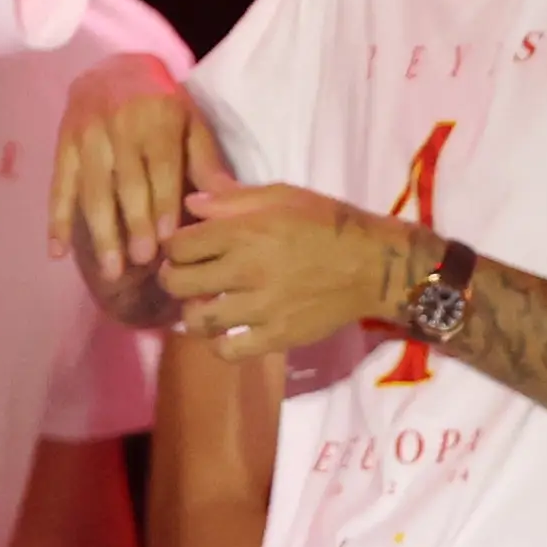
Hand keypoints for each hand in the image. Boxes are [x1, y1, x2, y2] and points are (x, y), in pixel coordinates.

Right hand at [49, 55, 216, 304]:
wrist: (112, 67)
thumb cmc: (161, 103)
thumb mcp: (190, 121)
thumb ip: (205, 161)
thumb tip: (228, 199)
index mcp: (156, 119)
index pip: (161, 167)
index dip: (164, 203)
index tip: (170, 238)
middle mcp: (119, 126)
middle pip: (126, 183)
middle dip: (134, 224)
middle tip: (142, 262)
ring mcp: (86, 136)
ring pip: (93, 190)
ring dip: (101, 232)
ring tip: (111, 270)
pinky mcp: (63, 145)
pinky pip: (59, 186)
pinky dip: (56, 219)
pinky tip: (57, 252)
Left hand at [165, 180, 420, 352]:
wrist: (374, 265)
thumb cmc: (326, 223)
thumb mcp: (280, 196)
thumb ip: (231, 199)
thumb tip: (190, 202)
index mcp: (243, 232)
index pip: (178, 245)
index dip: (173, 246)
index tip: (182, 249)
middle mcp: (246, 270)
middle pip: (178, 282)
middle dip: (173, 278)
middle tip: (184, 277)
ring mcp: (261, 308)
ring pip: (198, 320)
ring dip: (193, 313)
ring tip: (205, 305)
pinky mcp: (278, 336)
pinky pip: (230, 351)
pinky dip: (220, 345)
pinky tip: (227, 332)